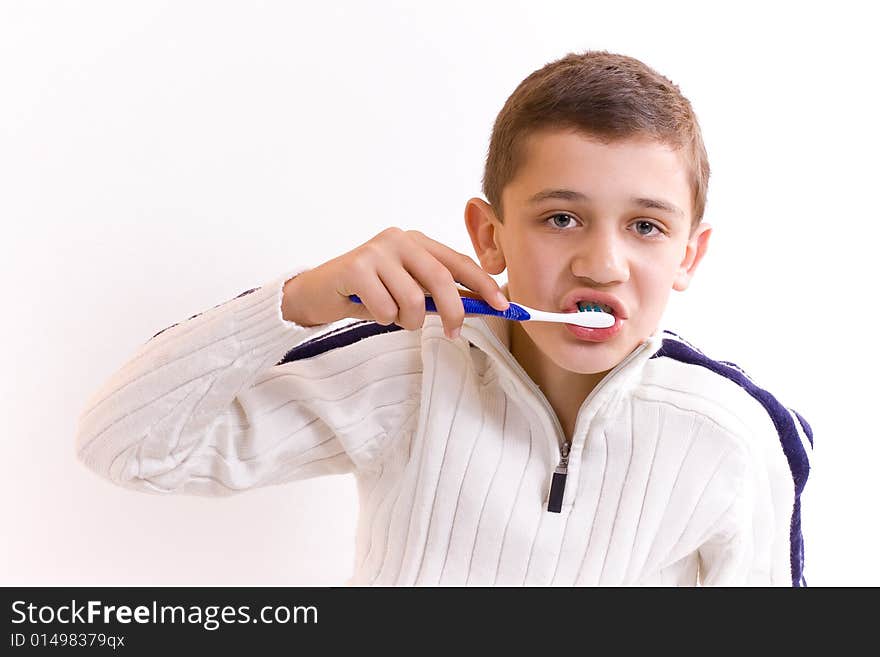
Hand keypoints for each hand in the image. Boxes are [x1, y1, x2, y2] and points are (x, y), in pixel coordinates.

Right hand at [282, 227, 508, 338]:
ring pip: (413, 299)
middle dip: (453, 312)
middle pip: (441, 279)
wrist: (319, 292)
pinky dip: (384, 319)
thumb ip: (438, 294)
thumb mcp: (408, 290)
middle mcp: (399, 239)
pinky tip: (370, 309)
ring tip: (393, 317)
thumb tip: (479, 308)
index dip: (483, 284)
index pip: (458, 262)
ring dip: (408, 321)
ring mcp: (376, 251)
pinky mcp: (355, 267)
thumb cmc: (368, 293)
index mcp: (417, 241)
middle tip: (453, 333)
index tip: (502, 305)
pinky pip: (386, 307)